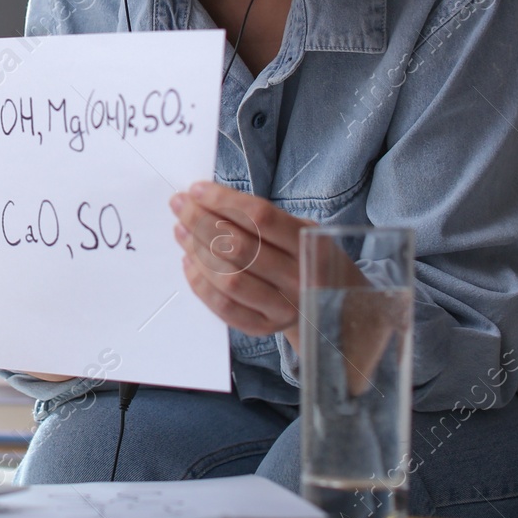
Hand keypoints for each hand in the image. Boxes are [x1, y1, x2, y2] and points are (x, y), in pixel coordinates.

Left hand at [172, 181, 393, 395]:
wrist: (338, 308)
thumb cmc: (309, 258)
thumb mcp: (302, 230)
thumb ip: (263, 217)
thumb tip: (209, 198)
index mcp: (311, 245)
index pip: (261, 217)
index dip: (224, 201)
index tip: (196, 189)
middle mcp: (299, 279)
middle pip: (239, 247)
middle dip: (201, 221)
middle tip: (179, 205)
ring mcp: (282, 308)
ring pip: (229, 279)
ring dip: (197, 251)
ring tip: (180, 230)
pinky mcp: (264, 328)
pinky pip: (224, 308)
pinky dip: (200, 284)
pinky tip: (189, 262)